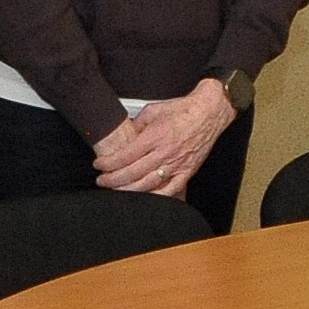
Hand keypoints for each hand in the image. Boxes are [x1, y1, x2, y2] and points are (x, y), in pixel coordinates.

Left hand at [94, 82, 232, 197]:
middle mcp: (165, 153)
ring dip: (129, 190)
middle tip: (101, 181)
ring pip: (149, 185)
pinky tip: (144, 198)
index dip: (108, 163)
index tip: (98, 165)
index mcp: (154, 137)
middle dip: (113, 180)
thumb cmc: (183, 110)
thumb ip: (135, 125)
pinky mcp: (188, 171)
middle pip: (133, 173)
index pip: (125, 156)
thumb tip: (122, 136)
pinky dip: (156, 197)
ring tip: (116, 190)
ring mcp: (177, 164)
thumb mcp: (152, 111)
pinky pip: (171, 190)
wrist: (210, 112)